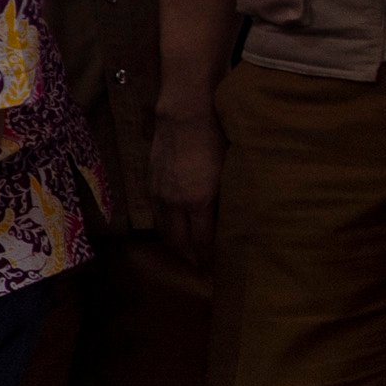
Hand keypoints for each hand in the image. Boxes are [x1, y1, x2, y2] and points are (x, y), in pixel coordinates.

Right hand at [151, 107, 222, 259]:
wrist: (185, 113)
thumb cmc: (216, 137)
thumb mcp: (229, 171)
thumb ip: (227, 198)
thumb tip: (234, 220)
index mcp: (198, 202)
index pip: (202, 242)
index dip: (208, 260)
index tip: (217, 272)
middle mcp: (175, 203)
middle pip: (179, 241)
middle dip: (190, 258)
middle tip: (202, 268)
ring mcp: (159, 192)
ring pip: (164, 229)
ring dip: (175, 243)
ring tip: (186, 251)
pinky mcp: (151, 181)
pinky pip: (156, 212)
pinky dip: (165, 224)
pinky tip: (173, 223)